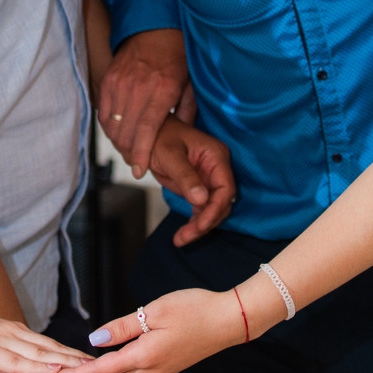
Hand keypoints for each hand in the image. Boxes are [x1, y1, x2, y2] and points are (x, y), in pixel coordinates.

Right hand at [0, 309, 93, 372]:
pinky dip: (38, 368)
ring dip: (63, 362)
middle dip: (74, 358)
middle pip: (49, 347)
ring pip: (39, 355)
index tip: (88, 360)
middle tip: (97, 366)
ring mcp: (2, 341)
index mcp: (12, 331)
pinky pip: (18, 362)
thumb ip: (11, 365)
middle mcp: (12, 333)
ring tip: (84, 369)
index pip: (46, 344)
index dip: (68, 353)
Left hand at [47, 288, 244, 372]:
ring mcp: (159, 372)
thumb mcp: (154, 310)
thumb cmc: (194, 309)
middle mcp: (150, 370)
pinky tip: (105, 370)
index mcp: (144, 356)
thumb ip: (122, 327)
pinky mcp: (165, 369)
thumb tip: (94, 341)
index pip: (101, 370)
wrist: (228, 321)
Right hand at [99, 28, 191, 178]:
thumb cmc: (176, 57)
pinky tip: (118, 132)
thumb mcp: (190, 84)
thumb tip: (184, 139)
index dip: (141, 153)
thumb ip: (187, 112)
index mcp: (162, 90)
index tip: (139, 170)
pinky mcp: (108, 79)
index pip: (146, 129)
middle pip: (126, 131)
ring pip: (112, 124)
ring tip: (128, 150)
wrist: (154, 29)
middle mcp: (138, 87)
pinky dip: (109, 126)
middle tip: (136, 163)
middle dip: (129, 152)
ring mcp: (120, 83)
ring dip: (118, 141)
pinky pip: (103, 112)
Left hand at [149, 117, 235, 246]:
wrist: (147, 133)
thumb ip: (185, 176)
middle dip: (206, 222)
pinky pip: (202, 209)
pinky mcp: (199, 187)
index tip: (201, 225)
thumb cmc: (159, 136)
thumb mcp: (170, 155)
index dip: (215, 209)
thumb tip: (201, 200)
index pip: (225, 188)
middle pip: (221, 202)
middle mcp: (216, 168)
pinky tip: (183, 234)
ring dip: (200, 226)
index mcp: (215, 156)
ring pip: (212, 209)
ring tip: (181, 239)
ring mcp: (208, 179)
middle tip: (186, 236)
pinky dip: (195, 222)